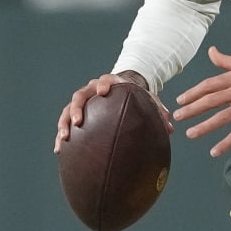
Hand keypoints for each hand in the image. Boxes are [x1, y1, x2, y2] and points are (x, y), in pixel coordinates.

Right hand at [54, 70, 170, 152]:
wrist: (120, 89)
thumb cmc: (135, 96)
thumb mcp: (147, 101)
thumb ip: (157, 112)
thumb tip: (171, 129)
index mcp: (110, 83)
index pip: (104, 80)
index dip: (102, 84)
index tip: (102, 92)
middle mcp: (91, 90)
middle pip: (80, 95)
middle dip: (77, 108)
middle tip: (78, 122)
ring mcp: (82, 102)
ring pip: (68, 110)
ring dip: (64, 124)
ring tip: (63, 139)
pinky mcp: (75, 113)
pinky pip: (65, 123)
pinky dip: (61, 135)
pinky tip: (59, 150)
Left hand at [174, 46, 230, 156]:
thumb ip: (226, 61)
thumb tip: (211, 51)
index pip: (210, 84)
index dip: (193, 93)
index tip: (180, 100)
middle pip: (212, 100)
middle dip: (192, 109)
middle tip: (178, 117)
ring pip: (222, 117)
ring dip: (205, 127)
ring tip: (190, 134)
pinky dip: (226, 143)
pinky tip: (214, 151)